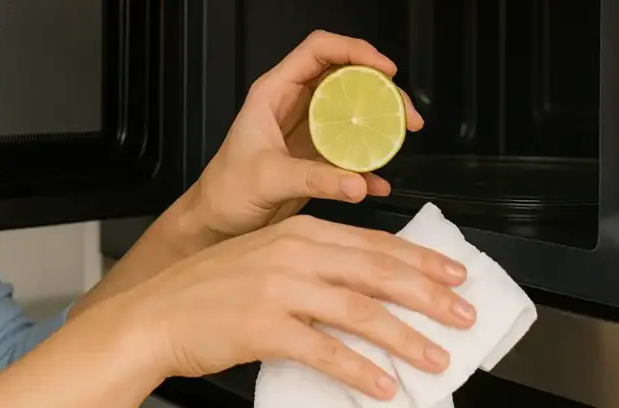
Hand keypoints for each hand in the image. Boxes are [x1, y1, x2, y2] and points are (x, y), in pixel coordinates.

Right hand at [122, 214, 473, 401]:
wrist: (155, 314)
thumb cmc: (208, 290)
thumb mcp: (265, 258)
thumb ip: (313, 262)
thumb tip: (367, 283)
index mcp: (298, 233)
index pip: (374, 243)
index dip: (420, 261)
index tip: (454, 275)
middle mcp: (294, 254)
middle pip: (377, 272)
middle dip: (428, 296)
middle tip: (464, 315)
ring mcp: (279, 289)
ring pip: (360, 311)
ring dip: (406, 337)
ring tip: (436, 358)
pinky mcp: (265, 327)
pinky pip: (325, 350)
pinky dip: (359, 370)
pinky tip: (383, 385)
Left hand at [185, 30, 422, 239]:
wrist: (216, 222)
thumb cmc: (225, 190)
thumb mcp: (268, 178)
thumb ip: (314, 179)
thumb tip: (358, 182)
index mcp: (274, 93)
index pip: (318, 50)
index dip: (354, 50)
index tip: (384, 68)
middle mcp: (294, 105)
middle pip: (345, 77)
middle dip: (380, 88)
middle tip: (404, 111)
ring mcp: (307, 130)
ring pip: (353, 110)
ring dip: (381, 121)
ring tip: (403, 136)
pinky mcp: (317, 157)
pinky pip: (351, 149)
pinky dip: (369, 162)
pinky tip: (378, 181)